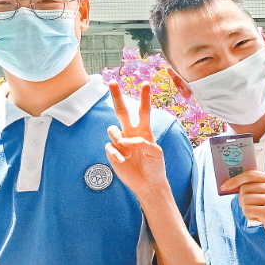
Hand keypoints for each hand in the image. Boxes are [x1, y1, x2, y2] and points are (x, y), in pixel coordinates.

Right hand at [105, 81, 167, 197]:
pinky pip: (109, 147)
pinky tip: (124, 161)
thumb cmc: (155, 166)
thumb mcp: (156, 153)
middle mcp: (130, 132)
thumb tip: (125, 140)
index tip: (145, 83)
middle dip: (116, 96)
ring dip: (119, 140)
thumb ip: (143, 143)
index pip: (143, 110)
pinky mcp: (112, 152)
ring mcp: (120, 142)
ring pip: (112, 129)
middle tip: (112, 81)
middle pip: (121, 111)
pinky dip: (116, 154)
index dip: (144, 97)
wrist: (148, 183)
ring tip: (129, 154)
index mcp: (144, 130)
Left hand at [223, 171, 264, 248]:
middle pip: (245, 188)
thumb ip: (259, 187)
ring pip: (244, 200)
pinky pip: (247, 210)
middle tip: (252, 208)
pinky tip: (260, 219)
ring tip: (258, 214)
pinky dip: (249, 216)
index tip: (225, 186)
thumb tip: (233, 184)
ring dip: (247, 209)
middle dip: (242, 199)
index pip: (251, 174)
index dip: (236, 179)